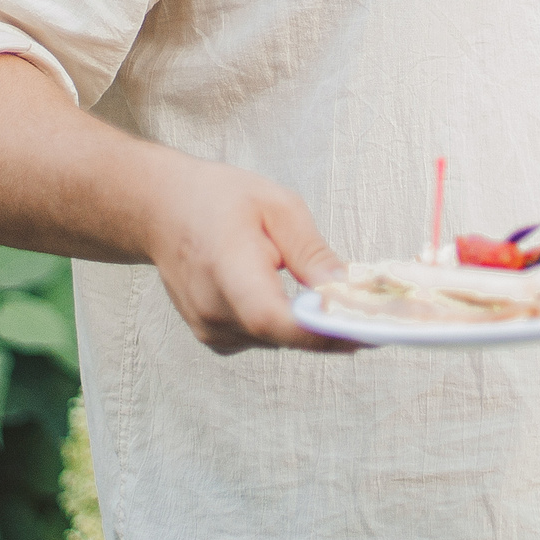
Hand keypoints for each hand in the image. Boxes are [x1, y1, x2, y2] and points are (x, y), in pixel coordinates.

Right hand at [135, 153, 361, 354]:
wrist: (162, 211)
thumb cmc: (217, 200)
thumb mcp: (277, 207)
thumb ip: (312, 253)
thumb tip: (347, 290)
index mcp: (225, 266)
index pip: (270, 317)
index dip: (317, 331)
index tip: (362, 331)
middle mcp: (211, 307)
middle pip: (283, 334)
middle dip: (331, 327)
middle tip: (377, 314)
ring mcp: (209, 328)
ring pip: (279, 340)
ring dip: (308, 325)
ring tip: (333, 299)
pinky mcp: (214, 338)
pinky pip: (265, 340)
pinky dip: (285, 324)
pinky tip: (289, 297)